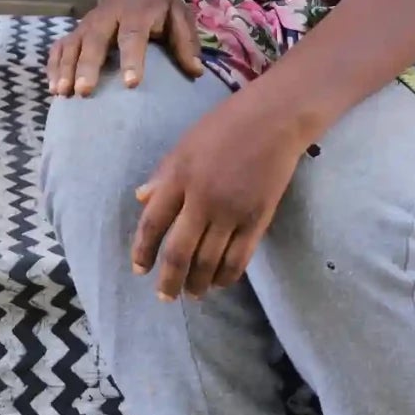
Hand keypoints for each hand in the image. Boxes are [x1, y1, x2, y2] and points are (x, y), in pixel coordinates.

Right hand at [48, 0, 204, 96]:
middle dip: (88, 65)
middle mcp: (108, 18)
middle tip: (84, 91)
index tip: (131, 83)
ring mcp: (87, 24)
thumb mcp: (178, 14)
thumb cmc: (157, 4)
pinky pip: (60, 47)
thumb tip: (196, 72)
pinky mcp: (75, 31)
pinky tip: (53, 88)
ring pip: (73, 44)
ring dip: (66, 68)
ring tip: (62, 93)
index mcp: (137, 14)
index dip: (132, 59)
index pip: (133, 36)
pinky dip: (54, 66)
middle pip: (95, 40)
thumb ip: (186, 42)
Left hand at [132, 89, 307, 299]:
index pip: (153, 223)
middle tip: (164, 295)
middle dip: (169, 280)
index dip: (143, 250)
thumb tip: (141, 200)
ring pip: (208, 262)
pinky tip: (218, 282)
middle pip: (179, 252)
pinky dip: (226, 277)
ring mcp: (231, 212)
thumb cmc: (225, 124)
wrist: (274, 119)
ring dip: (197, 284)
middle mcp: (202, 199)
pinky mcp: (257, 221)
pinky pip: (238, 260)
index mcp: (179, 176)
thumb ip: (163, 175)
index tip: (139, 269)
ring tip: (191, 293)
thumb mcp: (185, 144)